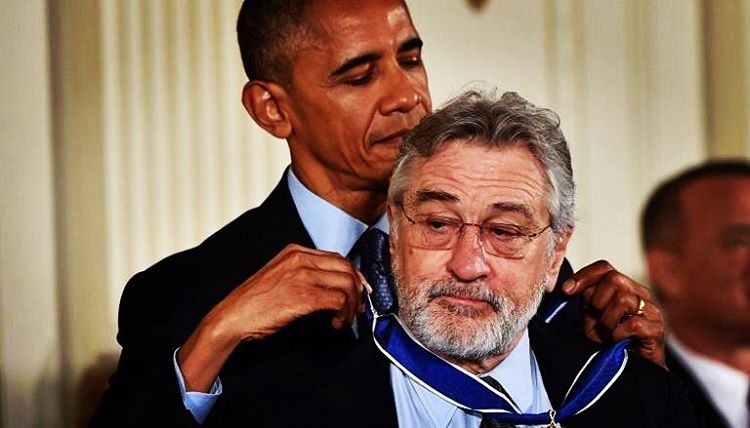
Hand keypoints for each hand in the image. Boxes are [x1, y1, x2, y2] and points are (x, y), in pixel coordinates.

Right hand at [178, 244, 365, 390]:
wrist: (233, 316)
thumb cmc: (254, 302)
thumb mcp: (280, 276)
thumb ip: (304, 274)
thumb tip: (332, 286)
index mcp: (295, 251)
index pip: (337, 258)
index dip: (353, 276)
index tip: (359, 291)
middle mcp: (301, 258)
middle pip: (346, 268)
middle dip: (358, 290)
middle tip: (358, 308)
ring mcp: (303, 275)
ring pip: (347, 283)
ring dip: (352, 305)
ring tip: (345, 319)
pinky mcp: (304, 296)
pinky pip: (339, 301)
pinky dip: (343, 314)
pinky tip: (335, 324)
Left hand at [562, 260, 665, 367]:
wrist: (627, 372)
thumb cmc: (608, 344)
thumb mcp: (591, 318)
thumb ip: (586, 299)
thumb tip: (570, 286)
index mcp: (623, 288)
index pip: (605, 267)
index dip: (583, 276)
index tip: (566, 291)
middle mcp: (640, 294)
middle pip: (614, 278)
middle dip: (597, 301)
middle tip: (597, 321)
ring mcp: (651, 311)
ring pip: (624, 299)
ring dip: (607, 320)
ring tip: (608, 334)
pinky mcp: (657, 329)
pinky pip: (633, 323)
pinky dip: (618, 334)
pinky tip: (618, 342)